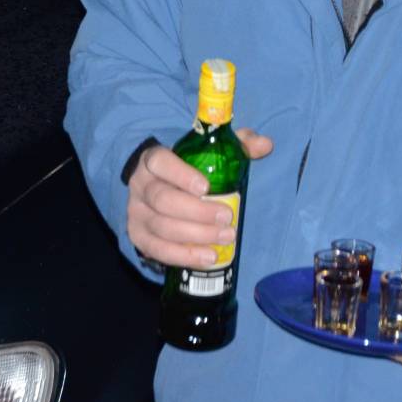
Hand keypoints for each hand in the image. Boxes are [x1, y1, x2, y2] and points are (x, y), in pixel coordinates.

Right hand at [126, 128, 271, 267]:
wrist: (158, 189)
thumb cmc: (188, 170)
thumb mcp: (208, 154)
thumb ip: (234, 146)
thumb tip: (265, 144)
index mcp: (153, 160)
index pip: (160, 162)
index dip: (181, 175)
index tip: (206, 187)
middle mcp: (140, 185)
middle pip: (163, 200)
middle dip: (197, 212)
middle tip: (227, 217)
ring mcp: (136, 213)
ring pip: (162, 227)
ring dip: (196, 236)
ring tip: (226, 237)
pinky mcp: (138, 236)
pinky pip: (158, 250)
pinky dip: (184, 255)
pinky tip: (208, 256)